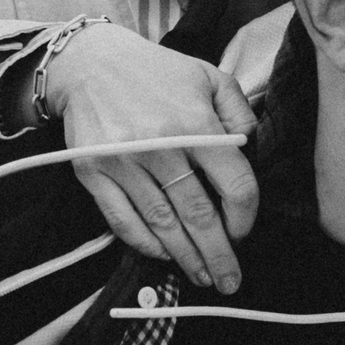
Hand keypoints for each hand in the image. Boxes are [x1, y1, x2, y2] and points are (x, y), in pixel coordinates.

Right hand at [43, 23, 260, 292]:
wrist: (90, 62)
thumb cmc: (157, 72)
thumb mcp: (209, 75)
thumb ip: (240, 112)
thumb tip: (254, 151)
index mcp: (196, 122)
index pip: (235, 184)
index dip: (246, 216)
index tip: (244, 231)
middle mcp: (160, 145)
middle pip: (199, 215)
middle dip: (219, 255)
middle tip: (230, 281)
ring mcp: (123, 162)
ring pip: (162, 225)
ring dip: (185, 258)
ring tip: (202, 277)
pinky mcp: (93, 173)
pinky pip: (122, 221)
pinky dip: (145, 244)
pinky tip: (164, 255)